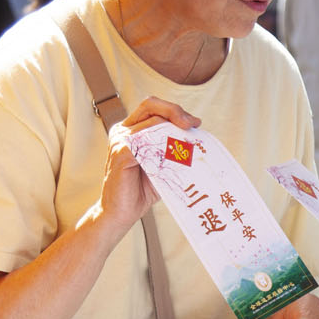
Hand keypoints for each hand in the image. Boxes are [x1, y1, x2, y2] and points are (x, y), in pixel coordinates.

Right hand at [94, 97, 200, 235]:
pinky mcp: (120, 154)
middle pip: (150, 105)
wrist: (122, 213)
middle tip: (192, 125)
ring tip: (189, 143)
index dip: (175, 110)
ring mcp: (119, 141)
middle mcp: (123, 131)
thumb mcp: (162, 163)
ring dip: (174, 131)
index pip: (153, 107)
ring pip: (151, 122)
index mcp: (131, 129)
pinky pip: (144, 141)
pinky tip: (175, 156)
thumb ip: (173, 148)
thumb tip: (198, 136)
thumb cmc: (142, 189)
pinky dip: (163, 146)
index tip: (195, 123)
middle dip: (175, 112)